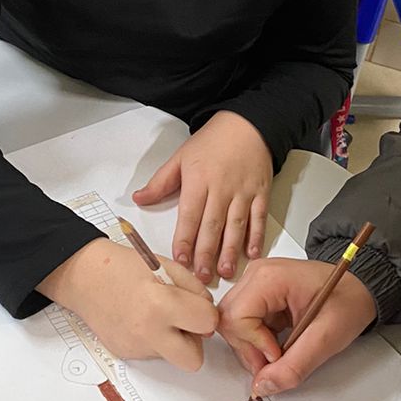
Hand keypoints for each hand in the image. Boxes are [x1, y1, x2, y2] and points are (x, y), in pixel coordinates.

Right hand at [39, 239, 217, 370]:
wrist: (84, 277)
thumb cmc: (122, 267)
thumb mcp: (167, 266)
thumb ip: (195, 290)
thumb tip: (207, 311)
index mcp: (161, 305)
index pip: (207, 323)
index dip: (207, 314)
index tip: (198, 307)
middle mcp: (148, 332)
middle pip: (194, 360)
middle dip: (194, 342)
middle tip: (184, 322)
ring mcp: (136, 346)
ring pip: (172, 357)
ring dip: (174, 341)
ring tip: (158, 316)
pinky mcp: (126, 353)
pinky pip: (153, 353)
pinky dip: (154, 340)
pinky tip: (142, 320)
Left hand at [132, 111, 272, 282]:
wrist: (248, 123)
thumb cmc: (214, 140)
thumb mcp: (181, 157)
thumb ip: (160, 182)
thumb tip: (139, 198)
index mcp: (198, 180)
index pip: (189, 215)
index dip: (185, 239)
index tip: (181, 259)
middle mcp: (222, 188)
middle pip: (212, 225)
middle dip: (207, 253)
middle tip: (202, 276)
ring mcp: (243, 192)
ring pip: (236, 226)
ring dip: (230, 251)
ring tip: (226, 271)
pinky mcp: (261, 192)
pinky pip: (259, 218)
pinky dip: (256, 237)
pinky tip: (251, 254)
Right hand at [218, 257, 375, 395]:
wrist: (361, 288)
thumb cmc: (348, 300)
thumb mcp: (326, 338)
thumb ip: (294, 366)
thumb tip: (263, 386)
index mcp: (270, 277)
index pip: (236, 318)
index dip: (253, 345)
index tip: (277, 355)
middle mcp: (256, 275)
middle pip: (229, 321)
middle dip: (249, 350)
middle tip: (278, 360)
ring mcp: (256, 284)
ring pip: (233, 325)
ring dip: (253, 347)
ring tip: (282, 350)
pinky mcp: (259, 295)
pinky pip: (244, 324)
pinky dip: (258, 340)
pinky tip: (280, 341)